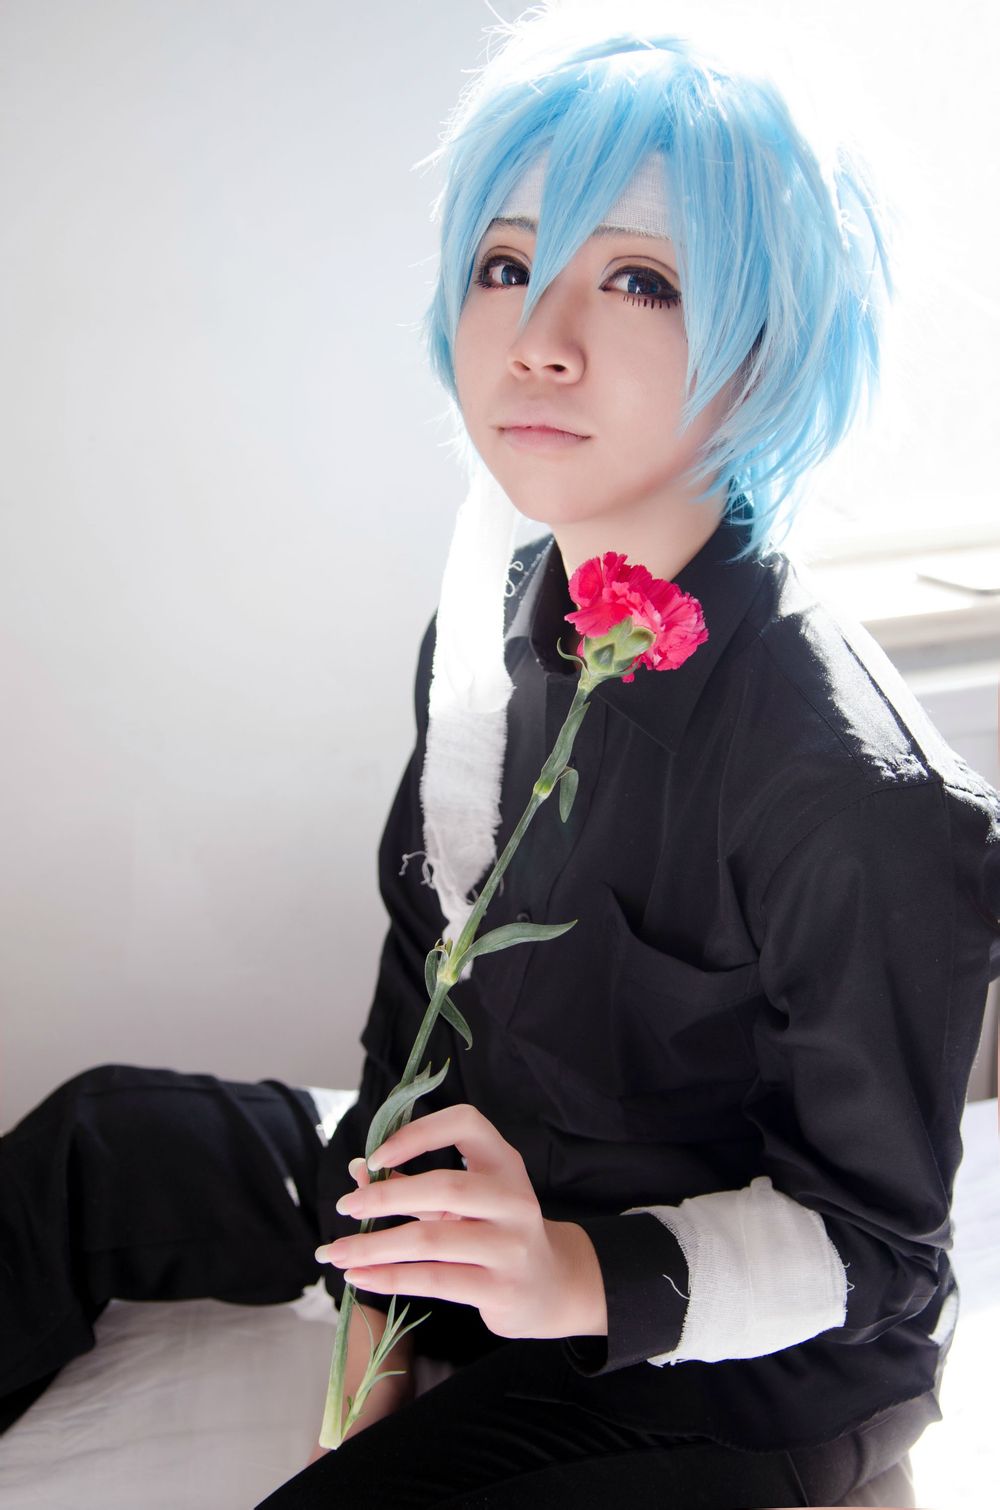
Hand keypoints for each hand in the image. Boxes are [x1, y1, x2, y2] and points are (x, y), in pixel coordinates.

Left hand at [315, 1104, 607, 1341]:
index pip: (465, 1124)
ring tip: (336, 1252)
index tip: (377, 1156)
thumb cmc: (493, 1233)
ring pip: (431, 1240)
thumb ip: (413, 1183)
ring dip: (374, 1246)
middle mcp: (514, 1198)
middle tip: (344, 1208)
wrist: (548, 1287)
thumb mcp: (462, 1201)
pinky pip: (434, 1280)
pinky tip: (360, 1277)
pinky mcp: (500, 1289)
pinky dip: (389, 1277)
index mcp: (504, 1162)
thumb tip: (357, 1171)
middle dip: (386, 1196)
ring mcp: (511, 1246)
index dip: (418, 1134)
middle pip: (444, 1186)